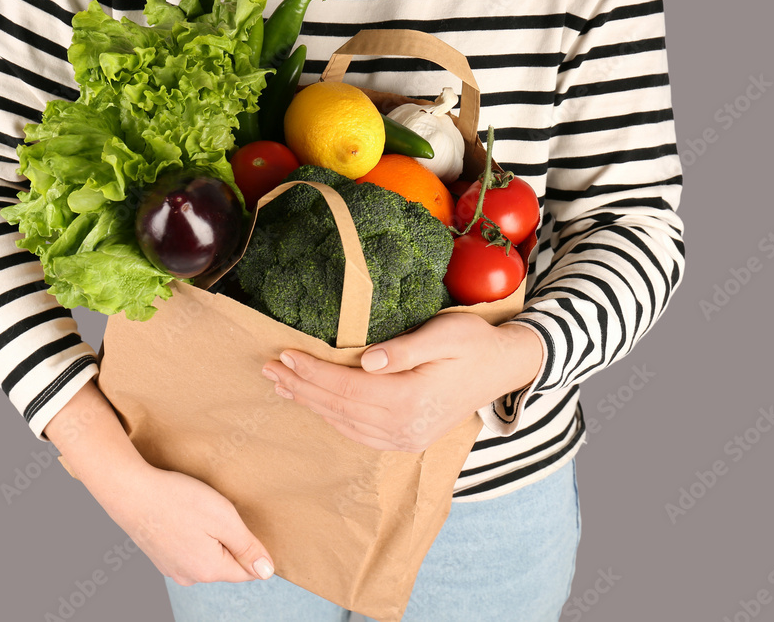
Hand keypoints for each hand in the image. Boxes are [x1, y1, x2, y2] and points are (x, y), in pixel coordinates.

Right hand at [98, 463, 276, 586]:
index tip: (237, 521)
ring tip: (196, 511)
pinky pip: (187, 549)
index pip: (248, 570)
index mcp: (209, 570)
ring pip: (206, 555)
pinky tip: (182, 515)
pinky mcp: (160, 556)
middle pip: (227, 563)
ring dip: (209, 536)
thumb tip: (267, 571)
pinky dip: (190, 534)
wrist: (129, 491)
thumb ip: (248, 547)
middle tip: (215, 511)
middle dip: (229, 539)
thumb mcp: (224, 518)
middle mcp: (190, 576)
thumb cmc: (177, 500)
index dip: (252, 545)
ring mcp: (172, 568)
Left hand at [261, 313, 543, 452]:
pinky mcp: (407, 440)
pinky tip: (315, 402)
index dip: (313, 372)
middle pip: (339, 408)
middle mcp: (405, 427)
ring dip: (311, 403)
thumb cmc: (474, 343)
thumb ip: (405, 349)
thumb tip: (366, 361)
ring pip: (345, 423)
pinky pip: (358, 432)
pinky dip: (332, 417)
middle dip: (301, 387)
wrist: (504, 369)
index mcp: (412, 399)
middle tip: (269, 368)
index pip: (348, 388)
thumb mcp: (445, 333)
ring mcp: (406, 438)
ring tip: (282, 383)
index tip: (284, 354)